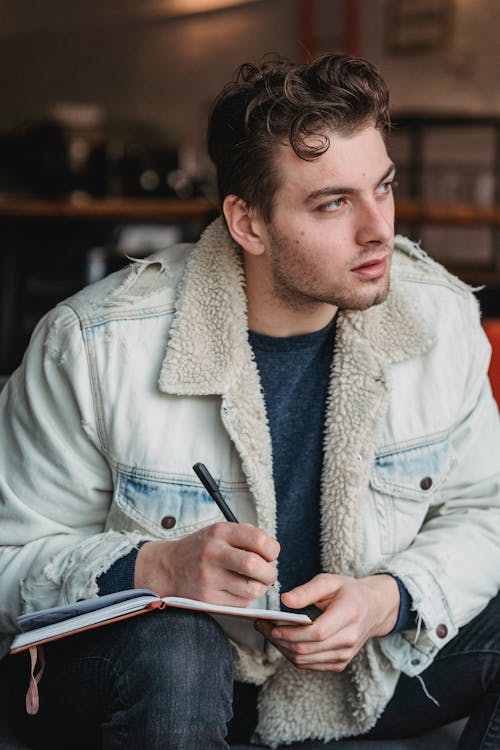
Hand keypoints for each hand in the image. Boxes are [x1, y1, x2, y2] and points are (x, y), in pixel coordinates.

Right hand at [134, 523, 279, 606]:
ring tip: (255, 582)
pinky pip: (241, 603)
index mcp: (220, 532)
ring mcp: (209, 577)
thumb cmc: (201, 549)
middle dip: (270, 572)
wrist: (168, 567)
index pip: (259, 540)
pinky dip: (247, 597)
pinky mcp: (208, 598)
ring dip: (261, 588)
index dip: (273, 550)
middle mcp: (213, 553)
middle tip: (269, 573)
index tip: (271, 555)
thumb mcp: (219, 532)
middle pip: (256, 566)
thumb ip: (246, 536)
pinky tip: (239, 589)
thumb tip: (273, 552)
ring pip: (252, 589)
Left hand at [255, 573, 398, 671]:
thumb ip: (307, 590)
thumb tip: (285, 600)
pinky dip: (291, 654)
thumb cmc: (348, 592)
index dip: (292, 632)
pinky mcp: (339, 664)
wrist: (373, 609)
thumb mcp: (330, 581)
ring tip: (267, 631)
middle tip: (261, 625)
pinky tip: (282, 640)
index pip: (317, 632)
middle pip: (307, 649)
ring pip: (304, 660)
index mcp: (349, 614)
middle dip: (279, 639)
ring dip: (282, 648)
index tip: (272, 624)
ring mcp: (345, 655)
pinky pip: (309, 664)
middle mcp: (349, 639)